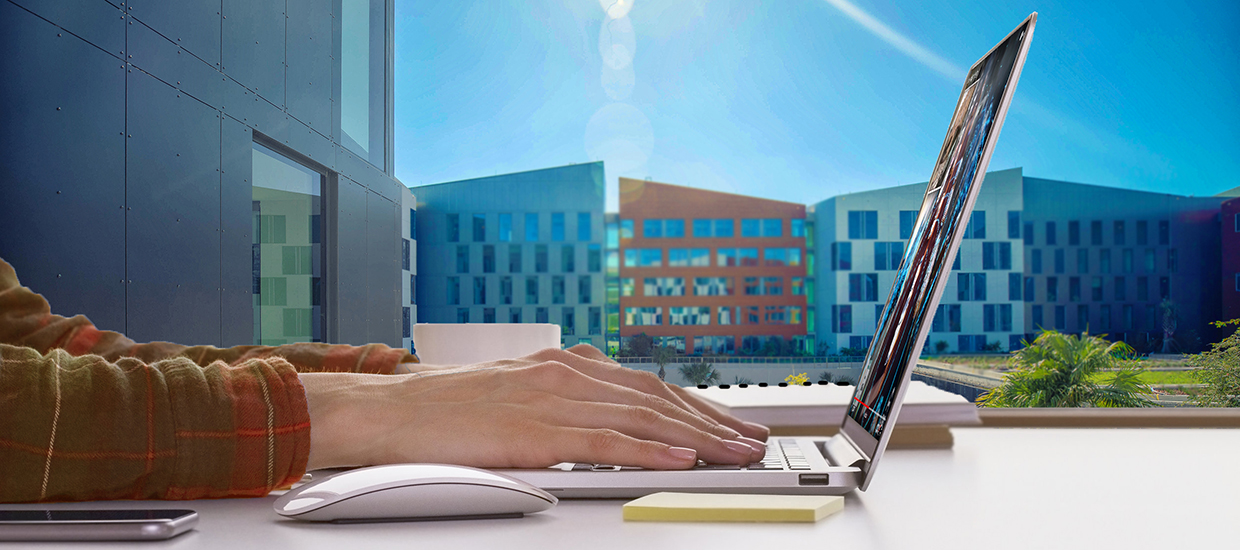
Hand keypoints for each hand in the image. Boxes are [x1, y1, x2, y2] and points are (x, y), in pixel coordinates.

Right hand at [301, 345, 768, 470]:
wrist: (393, 410)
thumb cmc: (448, 408)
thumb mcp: (518, 394)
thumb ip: (563, 402)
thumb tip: (606, 421)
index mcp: (567, 366)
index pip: (648, 385)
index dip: (696, 405)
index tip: (731, 423)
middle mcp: (569, 374)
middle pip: (657, 397)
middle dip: (712, 419)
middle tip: (753, 440)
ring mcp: (554, 399)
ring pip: (642, 417)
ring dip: (697, 436)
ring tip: (735, 452)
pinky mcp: (536, 429)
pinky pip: (606, 440)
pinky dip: (650, 450)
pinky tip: (682, 459)